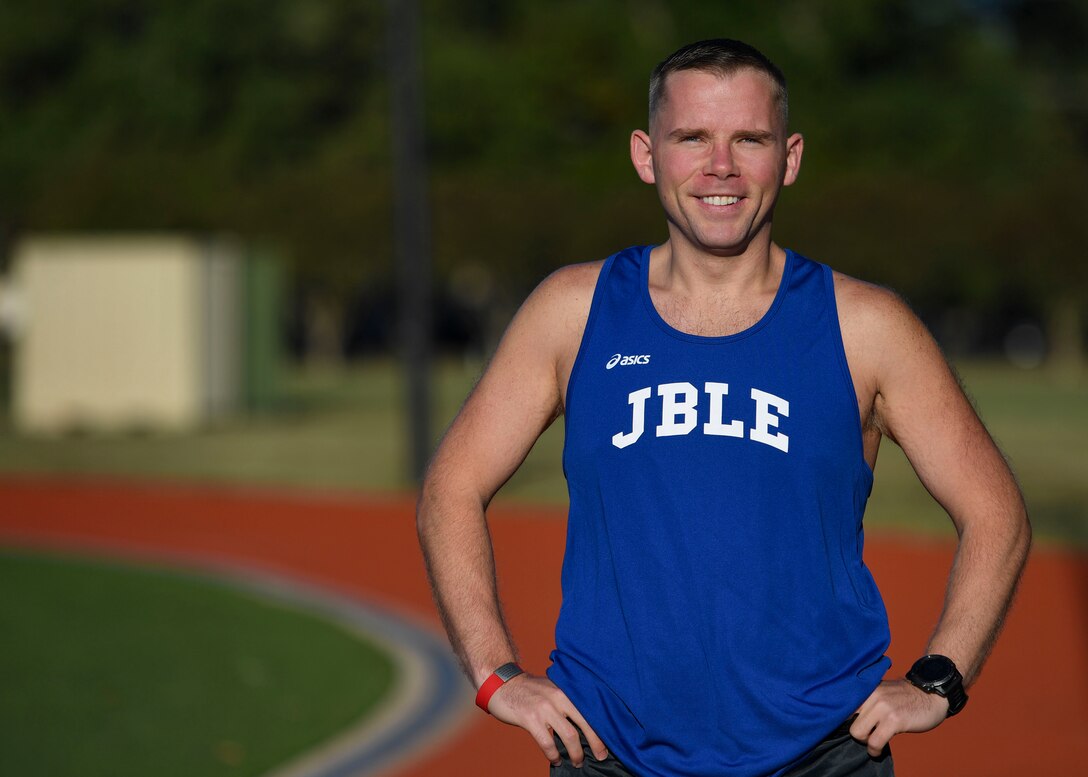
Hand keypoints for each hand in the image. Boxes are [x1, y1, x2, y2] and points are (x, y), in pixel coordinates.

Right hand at [486, 672, 608, 767]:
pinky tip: (556, 760)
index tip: (607, 743)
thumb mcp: (552, 688)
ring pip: (569, 736)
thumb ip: (566, 701)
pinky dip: (554, 756)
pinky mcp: (530, 719)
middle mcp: (559, 697)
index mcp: (566, 690)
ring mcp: (544, 708)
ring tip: (577, 762)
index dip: (601, 728)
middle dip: (596, 743)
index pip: (590, 710)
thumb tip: (584, 725)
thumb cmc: (529, 689)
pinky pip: (548, 743)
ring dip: (576, 753)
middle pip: (585, 724)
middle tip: (601, 756)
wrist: (502, 684)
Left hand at [850, 678, 948, 756]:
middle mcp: (872, 695)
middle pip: (848, 722)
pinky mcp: (894, 720)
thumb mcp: (883, 692)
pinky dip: (874, 750)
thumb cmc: (907, 697)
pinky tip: (878, 750)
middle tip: (869, 736)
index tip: (851, 727)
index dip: (843, 720)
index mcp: (868, 688)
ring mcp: (882, 707)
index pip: (844, 705)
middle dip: (858, 734)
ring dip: (866, 743)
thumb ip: (868, 700)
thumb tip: (850, 717)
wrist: (932, 695)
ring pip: (858, 733)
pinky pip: (875, 741)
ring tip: (874, 744)